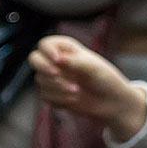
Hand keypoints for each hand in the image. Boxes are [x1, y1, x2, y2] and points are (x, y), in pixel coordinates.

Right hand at [27, 35, 146, 139]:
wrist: (112, 103)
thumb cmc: (106, 80)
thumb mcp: (94, 68)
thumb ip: (76, 62)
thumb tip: (58, 60)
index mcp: (67, 49)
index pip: (46, 44)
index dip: (47, 50)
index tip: (57, 60)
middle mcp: (58, 62)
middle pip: (35, 59)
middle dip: (43, 67)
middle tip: (57, 75)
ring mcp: (54, 78)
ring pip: (41, 80)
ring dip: (57, 87)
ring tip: (77, 91)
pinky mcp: (54, 94)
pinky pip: (45, 95)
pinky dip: (58, 98)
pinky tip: (74, 100)